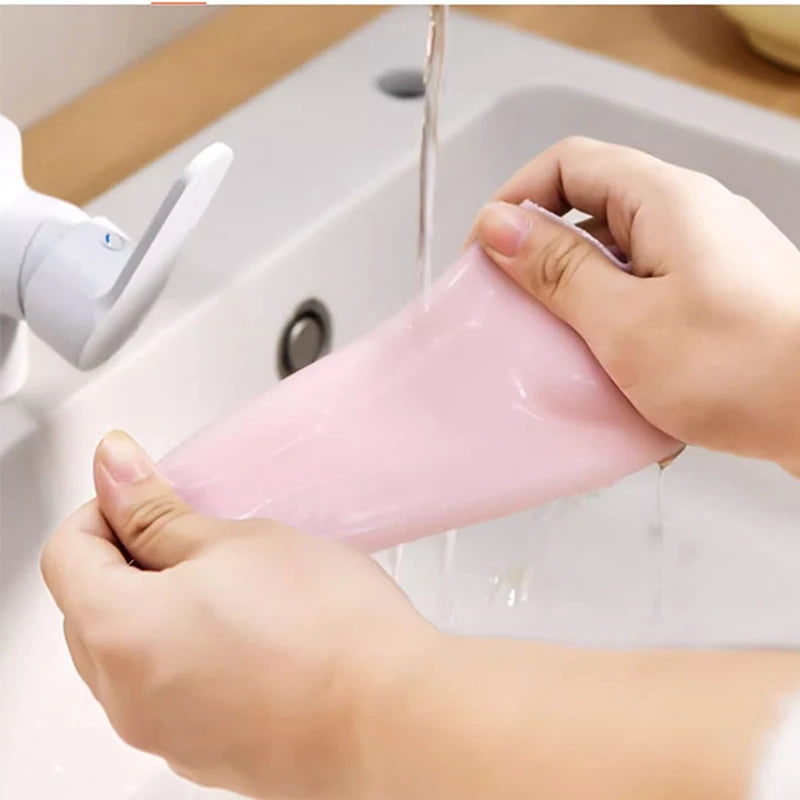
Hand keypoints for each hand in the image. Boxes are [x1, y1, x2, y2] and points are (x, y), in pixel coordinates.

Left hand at [40, 431, 434, 798]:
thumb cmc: (326, 626)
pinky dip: (189, 654)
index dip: (106, 509)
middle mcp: (126, 697)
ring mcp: (166, 734)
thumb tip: (114, 471)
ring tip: (231, 584)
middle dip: (129, 560)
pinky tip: (252, 633)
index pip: (67, 553)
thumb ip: (158, 511)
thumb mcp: (236, 541)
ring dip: (160, 610)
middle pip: (91, 608)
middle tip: (194, 534)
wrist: (391, 711)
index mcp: (118, 631)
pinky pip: (171, 692)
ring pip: (131, 654)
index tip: (148, 495)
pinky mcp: (207, 753)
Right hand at [471, 137, 799, 475]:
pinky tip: (611, 370)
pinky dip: (615, 323)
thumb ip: (557, 270)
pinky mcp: (716, 298)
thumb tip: (499, 227)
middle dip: (542, 255)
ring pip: (616, 257)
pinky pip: (644, 293)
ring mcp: (706, 257)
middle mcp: (689, 216)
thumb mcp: (624, 321)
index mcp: (664, 200)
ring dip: (577, 297)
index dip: (517, 198)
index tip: (487, 251)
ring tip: (560, 347)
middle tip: (515, 307)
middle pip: (590, 209)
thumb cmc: (742, 368)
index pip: (568, 161)